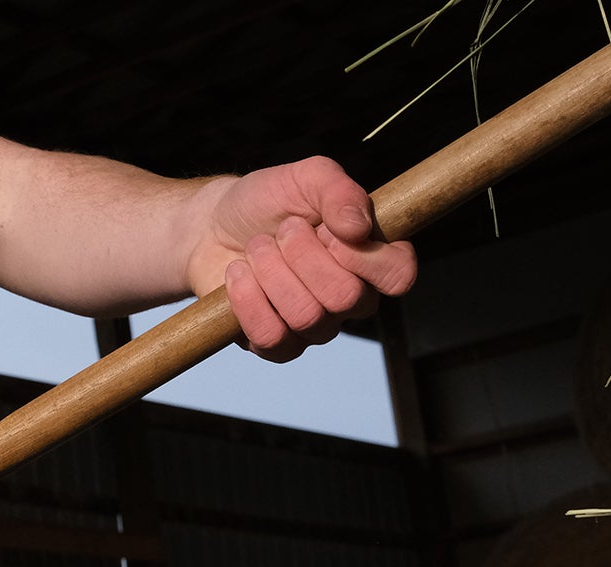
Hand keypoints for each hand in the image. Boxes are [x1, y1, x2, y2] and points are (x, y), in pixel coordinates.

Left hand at [182, 156, 418, 361]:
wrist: (212, 227)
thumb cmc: (268, 202)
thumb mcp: (306, 177)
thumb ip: (339, 191)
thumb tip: (358, 228)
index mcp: (372, 259)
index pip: (398, 277)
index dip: (361, 256)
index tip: (327, 229)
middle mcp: (351, 299)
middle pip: (344, 297)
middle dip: (302, 255)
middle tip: (283, 231)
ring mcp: (315, 326)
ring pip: (306, 317)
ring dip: (271, 271)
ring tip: (257, 248)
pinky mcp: (276, 345)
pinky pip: (270, 336)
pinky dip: (247, 299)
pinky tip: (238, 274)